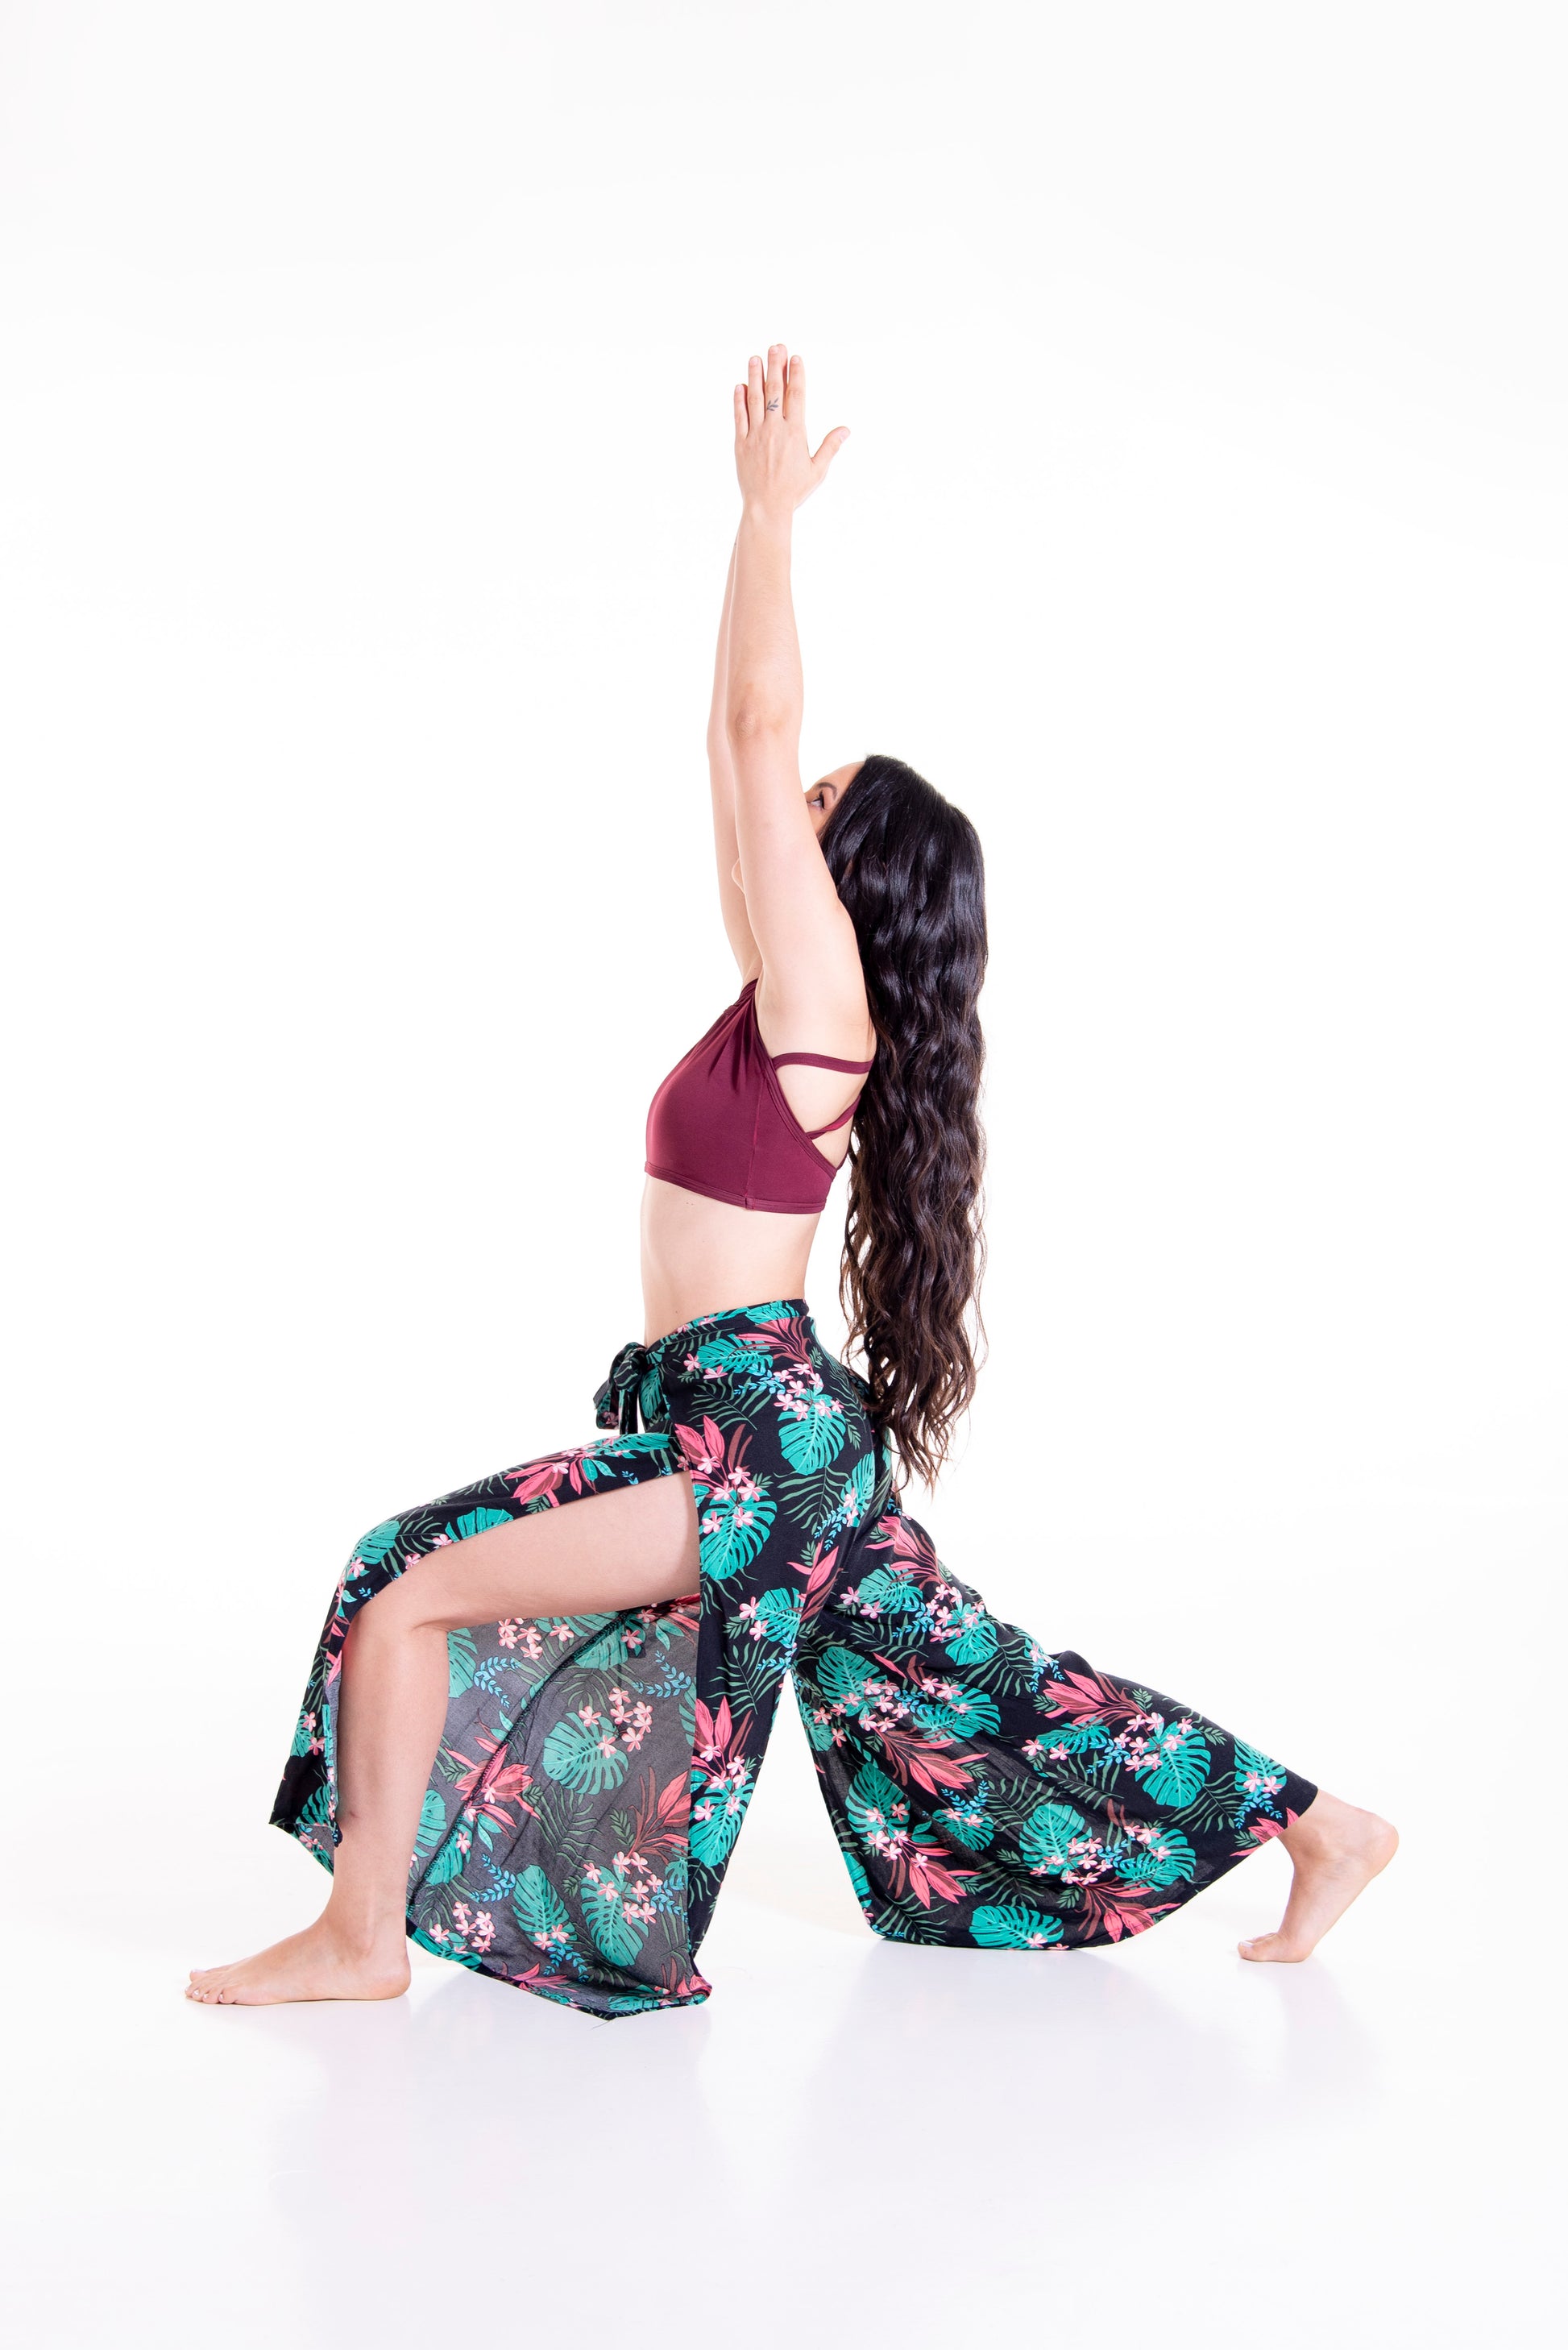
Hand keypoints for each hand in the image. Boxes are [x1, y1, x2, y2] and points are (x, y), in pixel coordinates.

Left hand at [733, 344, 848, 518]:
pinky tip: (740, 386)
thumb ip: (830, 447)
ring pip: (754, 399)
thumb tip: (845, 430)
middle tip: (775, 346)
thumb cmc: (794, 491)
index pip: (796, 396)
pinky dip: (739, 401)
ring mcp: (755, 435)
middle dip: (775, 366)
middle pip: (774, 391)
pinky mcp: (740, 444)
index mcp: (795, 433)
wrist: (766, 507)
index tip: (794, 358)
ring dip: (754, 376)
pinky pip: (739, 418)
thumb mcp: (817, 470)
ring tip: (755, 358)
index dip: (795, 374)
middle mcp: (774, 430)